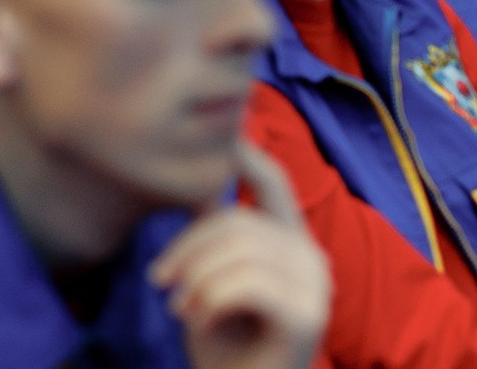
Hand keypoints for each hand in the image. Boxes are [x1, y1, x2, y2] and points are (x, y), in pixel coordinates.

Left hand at [151, 145, 329, 368]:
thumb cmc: (226, 343)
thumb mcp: (214, 277)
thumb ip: (218, 235)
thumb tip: (200, 182)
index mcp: (293, 243)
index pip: (274, 184)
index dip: (247, 155)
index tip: (223, 133)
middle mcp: (312, 258)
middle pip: (237, 221)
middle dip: (188, 246)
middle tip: (161, 279)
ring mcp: (315, 286)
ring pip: (237, 250)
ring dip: (195, 279)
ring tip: (181, 306)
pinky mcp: (306, 316)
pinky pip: (244, 284)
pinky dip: (209, 300)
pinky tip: (199, 321)